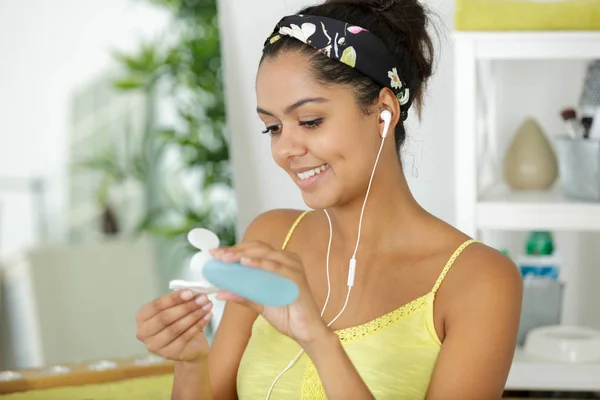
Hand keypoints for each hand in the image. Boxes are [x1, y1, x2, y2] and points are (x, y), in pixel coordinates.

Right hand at [136, 290, 212, 362]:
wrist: (189, 346)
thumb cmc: (179, 322)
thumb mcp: (177, 308)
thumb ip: (180, 299)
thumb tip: (191, 291)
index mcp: (142, 316)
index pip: (157, 305)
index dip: (174, 298)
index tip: (191, 292)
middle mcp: (144, 332)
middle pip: (165, 317)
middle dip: (186, 306)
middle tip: (203, 298)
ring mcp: (155, 345)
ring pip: (176, 328)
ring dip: (194, 315)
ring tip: (207, 306)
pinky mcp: (168, 354)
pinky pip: (185, 337)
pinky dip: (198, 325)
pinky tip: (207, 317)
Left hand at [210, 241, 328, 345]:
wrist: (305, 332)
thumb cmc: (287, 315)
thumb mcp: (259, 303)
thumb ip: (243, 295)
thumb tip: (219, 292)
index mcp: (279, 262)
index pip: (253, 249)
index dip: (234, 249)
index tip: (215, 253)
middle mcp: (287, 259)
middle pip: (258, 248)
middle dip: (235, 250)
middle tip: (217, 255)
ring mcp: (293, 267)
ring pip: (265, 253)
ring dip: (243, 254)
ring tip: (226, 259)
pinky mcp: (297, 278)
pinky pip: (276, 267)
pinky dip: (260, 263)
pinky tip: (245, 263)